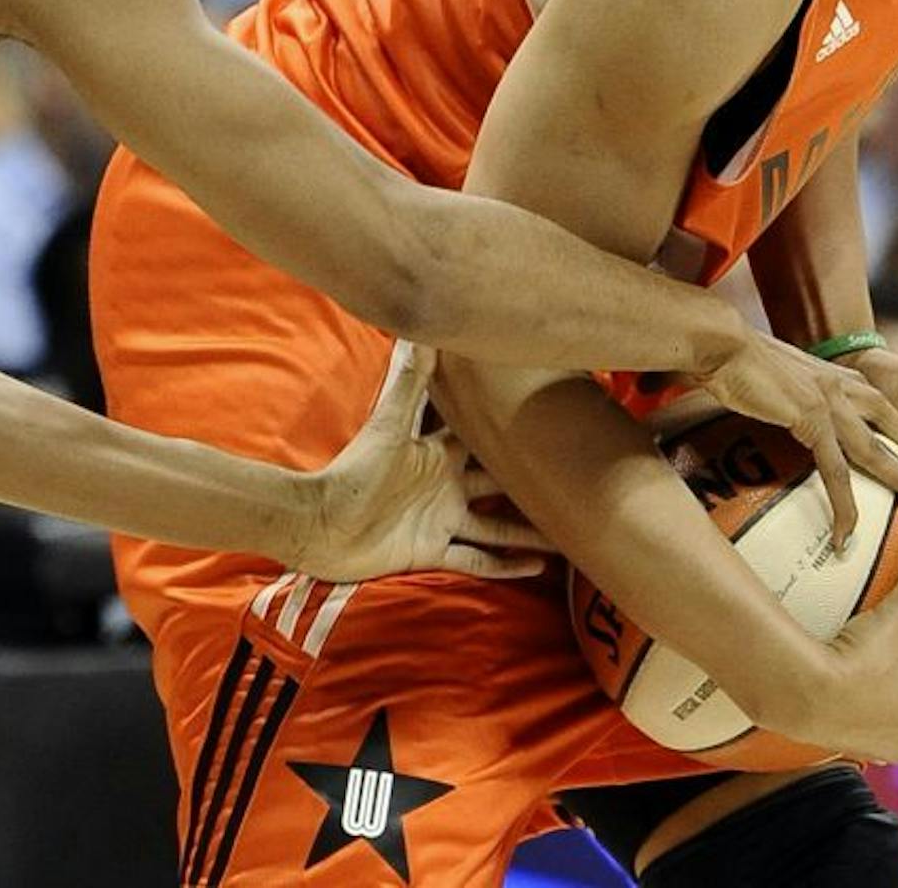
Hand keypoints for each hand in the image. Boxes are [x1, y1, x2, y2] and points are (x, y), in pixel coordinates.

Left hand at [296, 341, 553, 582]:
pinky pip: (475, 560)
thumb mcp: (387, 425)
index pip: (483, 439)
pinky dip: (504, 565)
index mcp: (438, 452)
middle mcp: (446, 486)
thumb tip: (421, 330)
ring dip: (528, 531)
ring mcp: (441, 520)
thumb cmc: (353, 471)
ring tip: (569, 533)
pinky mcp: (432, 552)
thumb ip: (408, 381)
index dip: (513, 432)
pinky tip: (536, 566)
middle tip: (577, 481)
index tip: (550, 421)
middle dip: (533, 484)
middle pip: (499, 485)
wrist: (320, 522)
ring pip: (496, 527)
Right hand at [690, 328, 897, 547]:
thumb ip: (788, 392)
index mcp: (834, 377)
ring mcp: (829, 403)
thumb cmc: (735, 358)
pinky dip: (844, 506)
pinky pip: (836, 472)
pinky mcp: (811, 419)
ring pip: (875, 454)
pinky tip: (845, 531)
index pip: (880, 407)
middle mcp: (841, 388)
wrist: (722, 342)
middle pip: (890, 432)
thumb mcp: (774, 374)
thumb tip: (778, 406)